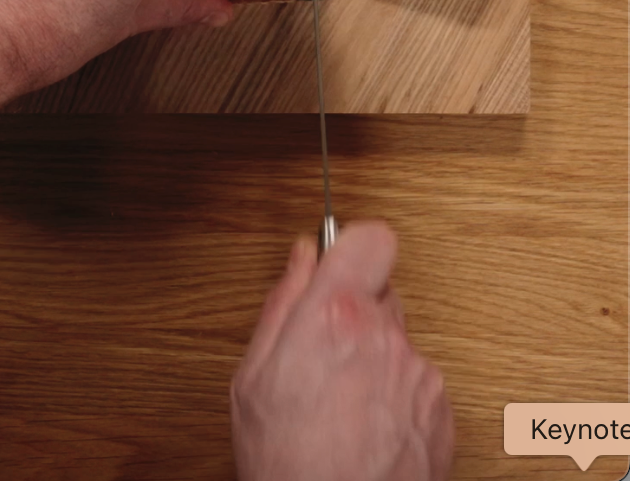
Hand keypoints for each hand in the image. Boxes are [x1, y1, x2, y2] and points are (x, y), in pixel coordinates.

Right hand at [231, 223, 453, 480]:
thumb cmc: (288, 466)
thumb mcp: (254, 379)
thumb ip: (282, 303)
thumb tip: (301, 258)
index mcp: (336, 315)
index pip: (370, 237)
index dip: (353, 247)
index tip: (339, 263)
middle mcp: (386, 336)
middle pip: (381, 293)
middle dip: (356, 314)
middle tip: (323, 357)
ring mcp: (419, 375)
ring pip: (397, 343)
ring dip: (375, 362)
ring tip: (342, 407)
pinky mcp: (442, 413)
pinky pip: (417, 384)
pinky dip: (397, 400)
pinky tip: (367, 430)